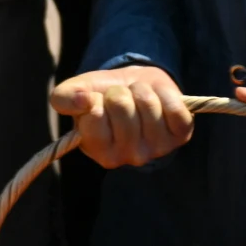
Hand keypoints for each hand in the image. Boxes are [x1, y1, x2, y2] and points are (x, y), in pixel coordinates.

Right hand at [52, 64, 193, 167]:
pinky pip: (175, 108)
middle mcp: (129, 157)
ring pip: (148, 104)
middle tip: (120, 98)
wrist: (133, 88)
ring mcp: (157, 149)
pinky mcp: (181, 136)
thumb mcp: (75, 94)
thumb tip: (83, 100)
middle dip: (119, 91)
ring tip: (137, 98)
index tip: (97, 102)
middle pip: (121, 106)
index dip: (94, 97)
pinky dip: (166, 94)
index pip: (94, 115)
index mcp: (99, 151)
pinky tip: (158, 100)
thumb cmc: (101, 95)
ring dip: (141, 90)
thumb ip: (64, 98)